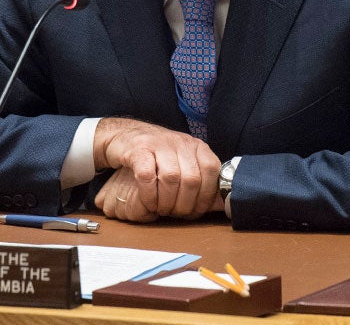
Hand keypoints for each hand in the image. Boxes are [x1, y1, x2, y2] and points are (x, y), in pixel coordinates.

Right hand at [93, 117, 219, 217]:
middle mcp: (180, 142)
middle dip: (184, 204)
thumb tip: (225, 203)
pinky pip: (147, 176)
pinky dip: (149, 194)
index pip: (211, 170)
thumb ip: (203, 182)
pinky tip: (149, 202)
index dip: (205, 196)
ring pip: (171, 177)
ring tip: (161, 209)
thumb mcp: (184, 164)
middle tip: (174, 213)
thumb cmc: (157, 156)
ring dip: (166, 201)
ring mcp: (159, 144)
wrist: (124, 135)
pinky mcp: (138, 149)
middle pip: (191, 179)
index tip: (194, 211)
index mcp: (196, 146)